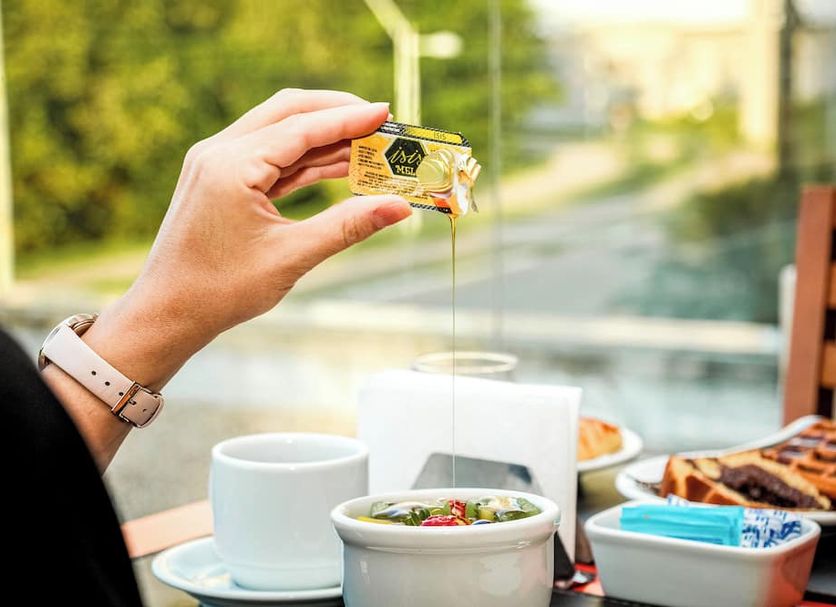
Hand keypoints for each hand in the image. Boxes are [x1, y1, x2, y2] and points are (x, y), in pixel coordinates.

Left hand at [83, 89, 411, 388]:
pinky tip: (337, 167)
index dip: (348, 119)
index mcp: (230, 165)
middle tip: (381, 123)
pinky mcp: (220, 179)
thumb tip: (399, 207)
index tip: (386, 112)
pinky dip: (305, 159)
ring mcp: (216, 163)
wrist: (168, 313)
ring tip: (368, 147)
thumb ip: (348, 226)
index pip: (301, 127)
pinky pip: (270, 158)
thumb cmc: (221, 290)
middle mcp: (218, 152)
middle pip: (289, 113)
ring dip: (324, 138)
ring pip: (280, 133)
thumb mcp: (291, 257)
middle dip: (337, 115)